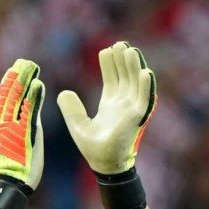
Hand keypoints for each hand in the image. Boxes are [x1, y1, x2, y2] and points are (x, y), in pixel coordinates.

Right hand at [0, 59, 44, 190]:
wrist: (13, 182)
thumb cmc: (18, 164)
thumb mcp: (22, 137)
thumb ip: (27, 119)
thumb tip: (32, 101)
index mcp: (2, 125)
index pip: (4, 98)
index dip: (9, 81)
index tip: (16, 67)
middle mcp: (4, 123)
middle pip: (9, 94)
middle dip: (16, 76)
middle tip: (24, 61)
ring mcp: (12, 128)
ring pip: (16, 100)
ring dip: (23, 81)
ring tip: (30, 66)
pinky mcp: (22, 134)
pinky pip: (27, 112)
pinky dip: (32, 98)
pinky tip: (38, 85)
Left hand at [57, 41, 156, 174]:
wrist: (102, 164)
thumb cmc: (92, 148)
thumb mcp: (77, 124)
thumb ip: (71, 108)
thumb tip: (63, 92)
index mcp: (110, 104)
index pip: (112, 79)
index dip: (110, 65)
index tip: (107, 49)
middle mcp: (122, 104)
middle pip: (125, 77)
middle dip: (123, 61)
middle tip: (120, 43)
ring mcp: (130, 110)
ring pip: (135, 84)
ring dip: (134, 67)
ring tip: (130, 50)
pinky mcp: (136, 118)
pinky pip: (143, 99)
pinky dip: (145, 86)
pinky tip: (144, 72)